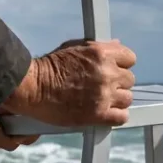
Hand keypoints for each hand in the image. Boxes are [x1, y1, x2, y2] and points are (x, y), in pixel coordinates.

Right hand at [3, 38, 135, 126]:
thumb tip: (117, 45)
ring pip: (127, 99)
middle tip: (103, 86)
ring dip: (117, 100)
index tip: (114, 70)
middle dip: (118, 82)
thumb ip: (99, 47)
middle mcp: (106, 74)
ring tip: (102, 100)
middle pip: (129, 80)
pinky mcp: (98, 114)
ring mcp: (104, 95)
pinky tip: (106, 113)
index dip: (122, 65)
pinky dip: (116, 116)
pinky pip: (122, 117)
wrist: (33, 87)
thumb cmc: (50, 67)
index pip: (130, 58)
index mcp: (102, 54)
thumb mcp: (75, 47)